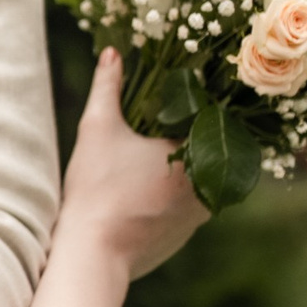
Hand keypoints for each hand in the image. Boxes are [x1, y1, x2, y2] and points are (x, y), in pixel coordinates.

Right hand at [58, 50, 206, 279]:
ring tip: (159, 151)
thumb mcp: (97, 129)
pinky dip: (175, 196)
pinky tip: (150, 188)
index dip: (199, 105)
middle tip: (169, 120)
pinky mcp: (183, 238)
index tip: (185, 93)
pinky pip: (188, 207)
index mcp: (195, 158)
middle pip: (210, 152)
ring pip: (201, 182)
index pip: (214, 122)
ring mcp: (197, 218)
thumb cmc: (96, 188)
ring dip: (186, 168)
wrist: (92, 254)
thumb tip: (112, 52)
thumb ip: (107, 87)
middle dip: (193, 136)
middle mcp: (207, 190)